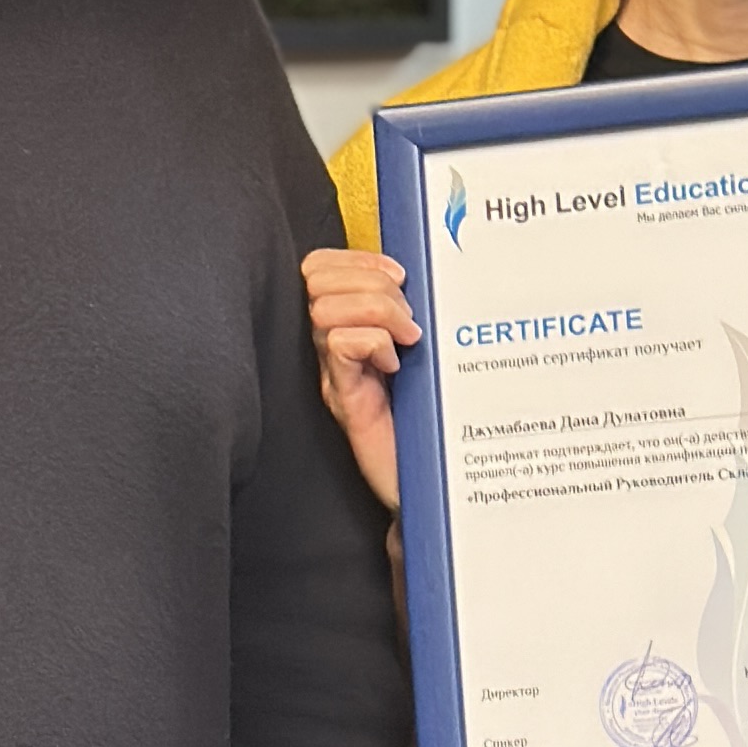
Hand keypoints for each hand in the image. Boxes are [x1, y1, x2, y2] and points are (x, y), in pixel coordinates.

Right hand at [302, 247, 417, 514]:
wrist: (430, 487)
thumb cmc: (430, 424)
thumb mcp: (426, 356)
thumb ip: (413, 317)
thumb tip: (424, 279)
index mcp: (350, 327)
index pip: (320, 267)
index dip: (356, 259)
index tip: (399, 276)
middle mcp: (334, 348)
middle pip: (316, 278)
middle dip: (369, 280)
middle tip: (406, 316)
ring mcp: (336, 374)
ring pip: (325, 308)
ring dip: (375, 311)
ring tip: (406, 340)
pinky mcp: (346, 401)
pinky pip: (338, 348)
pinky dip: (372, 344)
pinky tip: (394, 365)